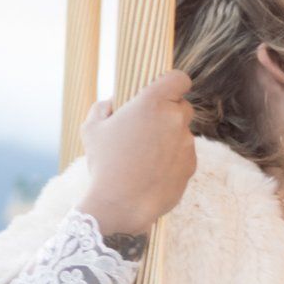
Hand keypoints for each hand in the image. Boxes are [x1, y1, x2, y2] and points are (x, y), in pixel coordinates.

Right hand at [79, 71, 197, 236]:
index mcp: (153, 102)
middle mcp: (175, 120)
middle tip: (147, 124)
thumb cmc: (105, 163)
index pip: (179, 78)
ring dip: (169, 137)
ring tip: (144, 153)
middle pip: (182, 106)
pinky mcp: (192, 165)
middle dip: (168, 112)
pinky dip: (173, 158)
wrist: (122, 204)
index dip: (173, 82)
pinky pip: (184, 154)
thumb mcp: (92, 128)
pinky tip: (152, 169)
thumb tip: (114, 102)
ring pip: (183, 132)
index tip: (163, 89)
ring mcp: (187, 144)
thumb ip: (104, 106)